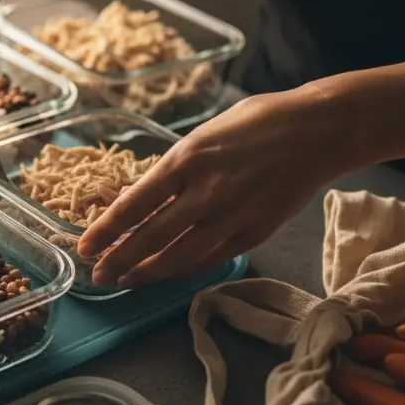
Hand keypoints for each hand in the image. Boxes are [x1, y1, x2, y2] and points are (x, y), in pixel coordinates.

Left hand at [76, 85, 358, 287]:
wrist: (319, 130)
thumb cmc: (258, 122)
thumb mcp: (204, 135)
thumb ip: (175, 169)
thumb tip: (142, 198)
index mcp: (186, 158)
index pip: (133, 205)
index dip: (105, 230)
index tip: (85, 247)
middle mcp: (205, 191)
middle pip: (150, 237)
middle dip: (118, 260)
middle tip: (96, 276)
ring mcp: (231, 216)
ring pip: (178, 256)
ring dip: (146, 272)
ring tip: (124, 281)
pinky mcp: (254, 233)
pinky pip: (209, 259)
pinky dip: (183, 270)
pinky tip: (165, 274)